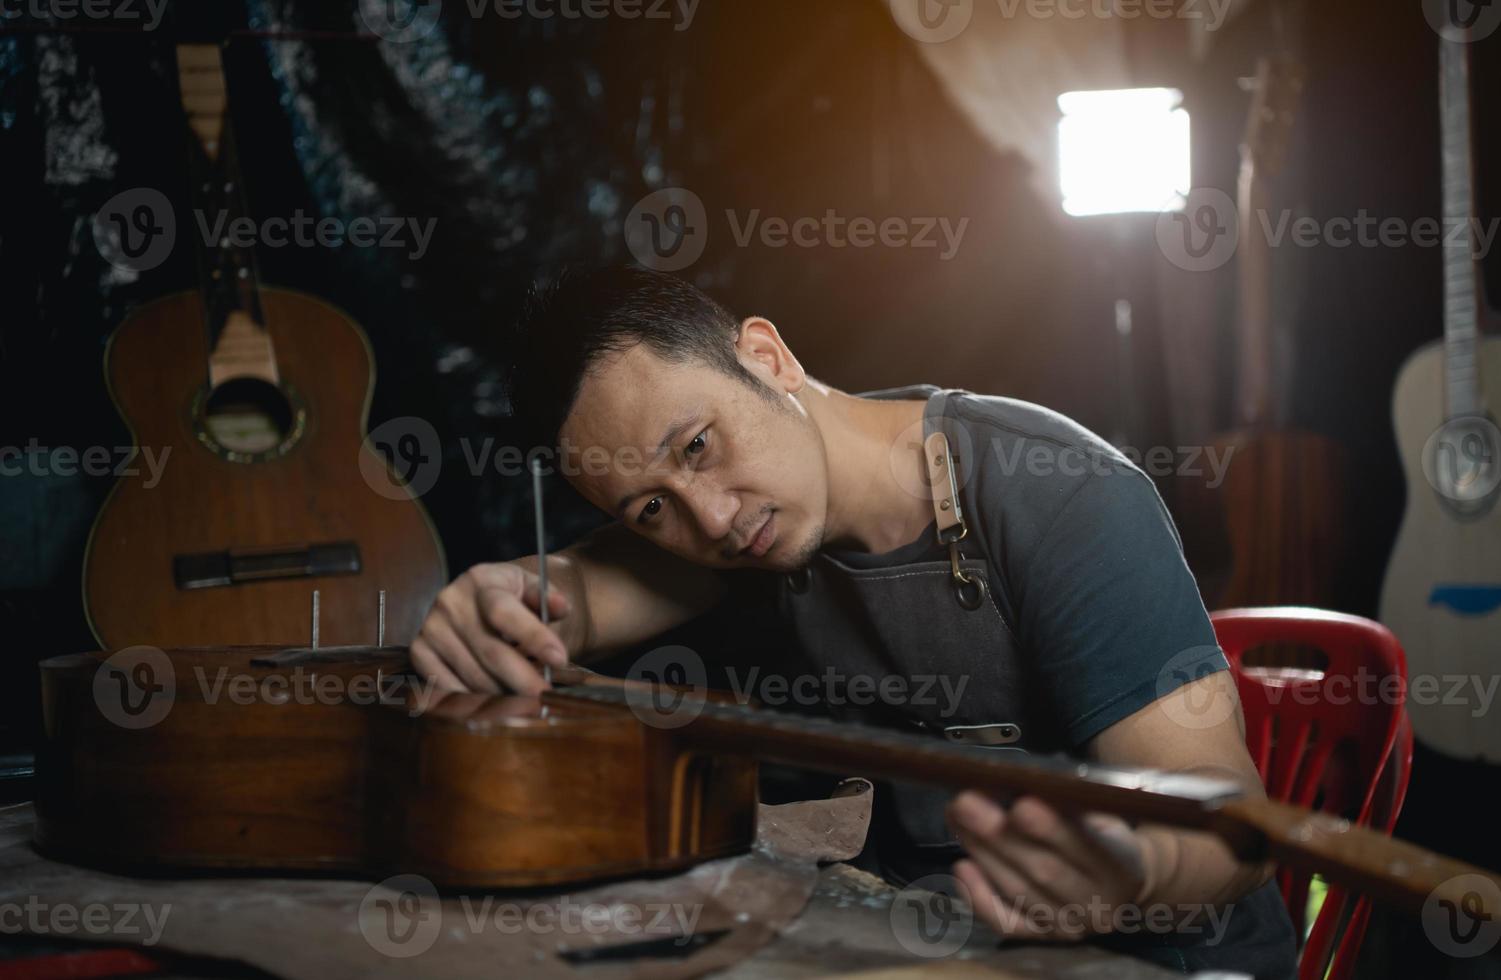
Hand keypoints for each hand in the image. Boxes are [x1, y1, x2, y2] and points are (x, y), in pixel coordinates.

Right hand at [411, 563, 571, 694]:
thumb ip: (548, 598)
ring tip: (528, 702)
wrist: (480, 603)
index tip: (559, 659)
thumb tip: (562, 606)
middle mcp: (450, 602)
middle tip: (547, 698)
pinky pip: (448, 688)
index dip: (534, 637)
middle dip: (524, 679)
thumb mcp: (533, 588)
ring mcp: (431, 628)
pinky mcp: (419, 653)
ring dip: (504, 694)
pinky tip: (498, 706)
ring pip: (473, 676)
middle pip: (491, 652)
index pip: (504, 612)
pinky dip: (475, 702)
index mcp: (480, 579)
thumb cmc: (513, 599)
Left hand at [948, 792, 1147, 941]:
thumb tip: (1017, 779)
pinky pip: (1006, 923)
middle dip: (1000, 835)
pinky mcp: (1042, 937)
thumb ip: (1066, 802)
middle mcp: (1096, 904)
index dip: (1051, 829)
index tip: (1020, 804)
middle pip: (1044, 870)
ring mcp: (1069, 926)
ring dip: (982, 852)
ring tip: (956, 818)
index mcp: (1120, 866)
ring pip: (1019, 892)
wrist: (1122, 884)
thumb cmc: (1102, 836)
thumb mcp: (1100, 814)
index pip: (1086, 848)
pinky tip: (961, 867)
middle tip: (965, 802)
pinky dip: (979, 897)